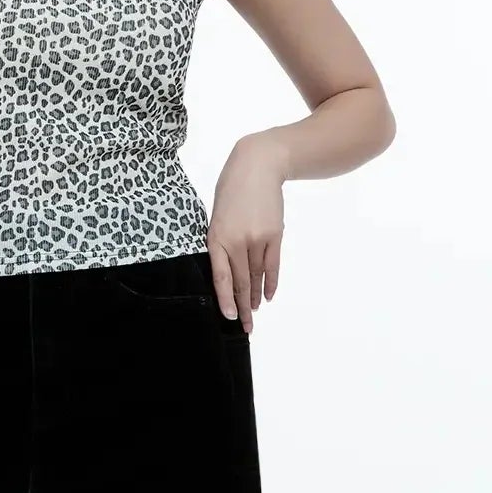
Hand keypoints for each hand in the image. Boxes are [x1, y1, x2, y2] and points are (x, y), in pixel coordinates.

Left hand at [206, 134, 286, 333]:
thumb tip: (227, 270)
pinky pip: (273, 265)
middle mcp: (238, 241)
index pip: (221, 277)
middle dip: (242, 307)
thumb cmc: (231, 190)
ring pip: (257, 276)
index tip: (230, 317)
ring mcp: (258, 238)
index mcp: (216, 237)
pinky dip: (270, 282)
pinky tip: (268, 296)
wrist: (258, 165)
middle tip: (246, 327)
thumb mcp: (216, 216)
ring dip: (255, 297)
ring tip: (255, 314)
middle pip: (241, 281)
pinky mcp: (275, 234)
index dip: (225, 300)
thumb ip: (220, 242)